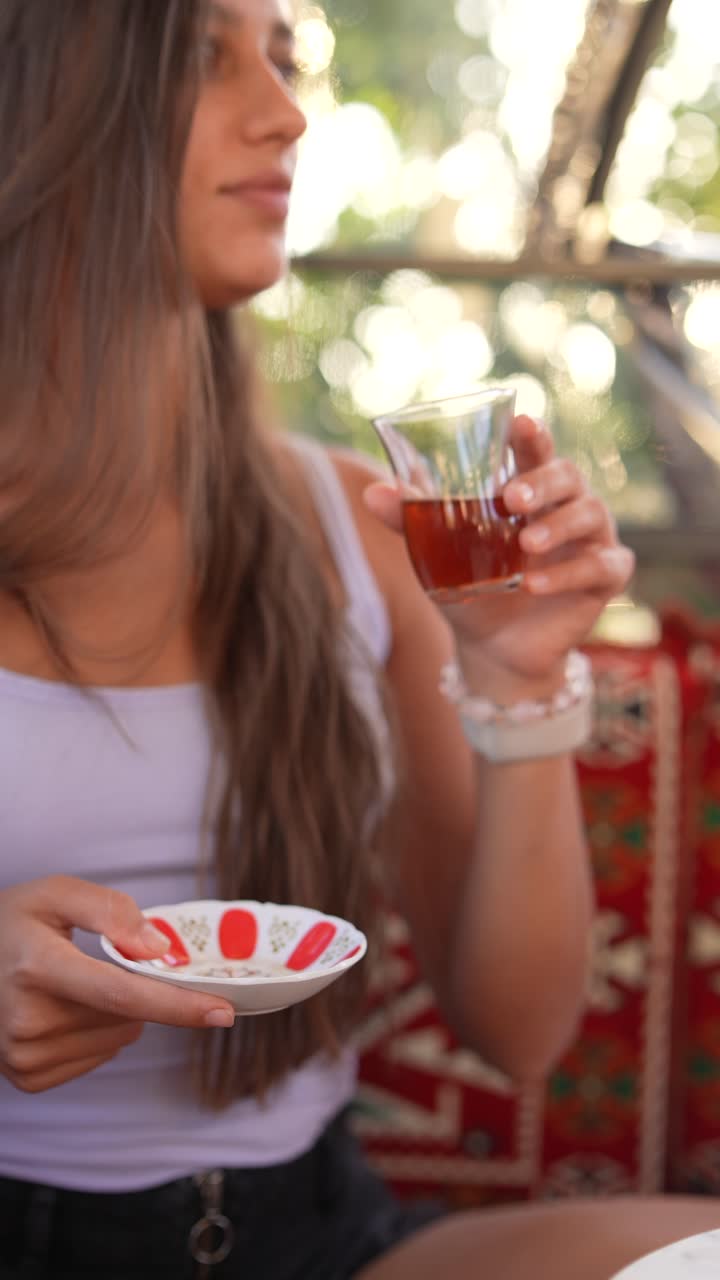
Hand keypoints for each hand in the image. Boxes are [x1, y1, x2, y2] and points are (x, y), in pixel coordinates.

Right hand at [0, 876, 234, 1092]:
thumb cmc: (10, 924)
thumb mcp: (54, 893)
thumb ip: (110, 910)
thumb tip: (160, 951)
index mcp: (37, 967)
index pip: (121, 993)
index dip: (177, 1004)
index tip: (223, 1011)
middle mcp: (27, 1021)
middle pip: (126, 1014)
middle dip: (135, 988)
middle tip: (102, 961)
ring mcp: (24, 1056)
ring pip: (118, 1037)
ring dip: (116, 1012)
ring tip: (72, 984)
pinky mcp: (28, 1078)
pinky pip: (98, 1056)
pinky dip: (97, 1032)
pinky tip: (64, 1010)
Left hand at [364, 415, 634, 684]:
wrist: (494, 649)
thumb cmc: (472, 587)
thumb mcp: (438, 556)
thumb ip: (411, 522)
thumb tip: (372, 492)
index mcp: (532, 490)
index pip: (536, 450)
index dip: (532, 434)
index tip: (519, 422)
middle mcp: (568, 506)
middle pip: (568, 476)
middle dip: (542, 482)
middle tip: (511, 497)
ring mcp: (593, 539)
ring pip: (590, 514)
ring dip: (558, 526)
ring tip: (525, 544)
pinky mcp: (607, 577)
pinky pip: (599, 566)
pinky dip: (568, 574)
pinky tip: (535, 586)